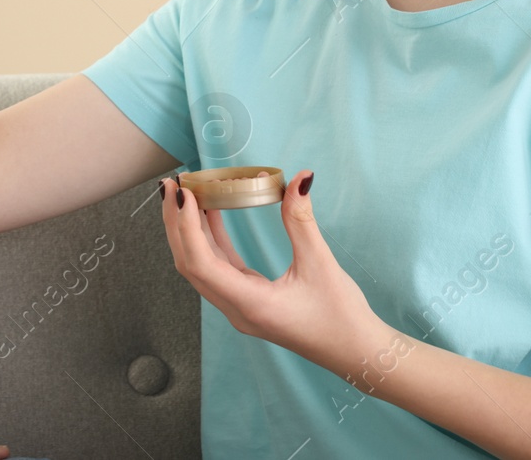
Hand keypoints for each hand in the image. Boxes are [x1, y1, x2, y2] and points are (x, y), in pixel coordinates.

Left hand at [159, 170, 385, 375]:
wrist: (356, 352)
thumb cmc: (341, 317)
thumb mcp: (320, 264)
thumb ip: (302, 220)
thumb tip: (300, 179)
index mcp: (249, 305)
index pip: (201, 263)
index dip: (187, 227)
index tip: (184, 194)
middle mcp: (237, 309)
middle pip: (190, 264)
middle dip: (176, 223)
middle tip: (174, 185)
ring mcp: (240, 308)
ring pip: (201, 267)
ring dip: (190, 231)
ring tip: (186, 194)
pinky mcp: (249, 302)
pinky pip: (219, 268)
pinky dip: (211, 240)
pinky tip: (213, 214)